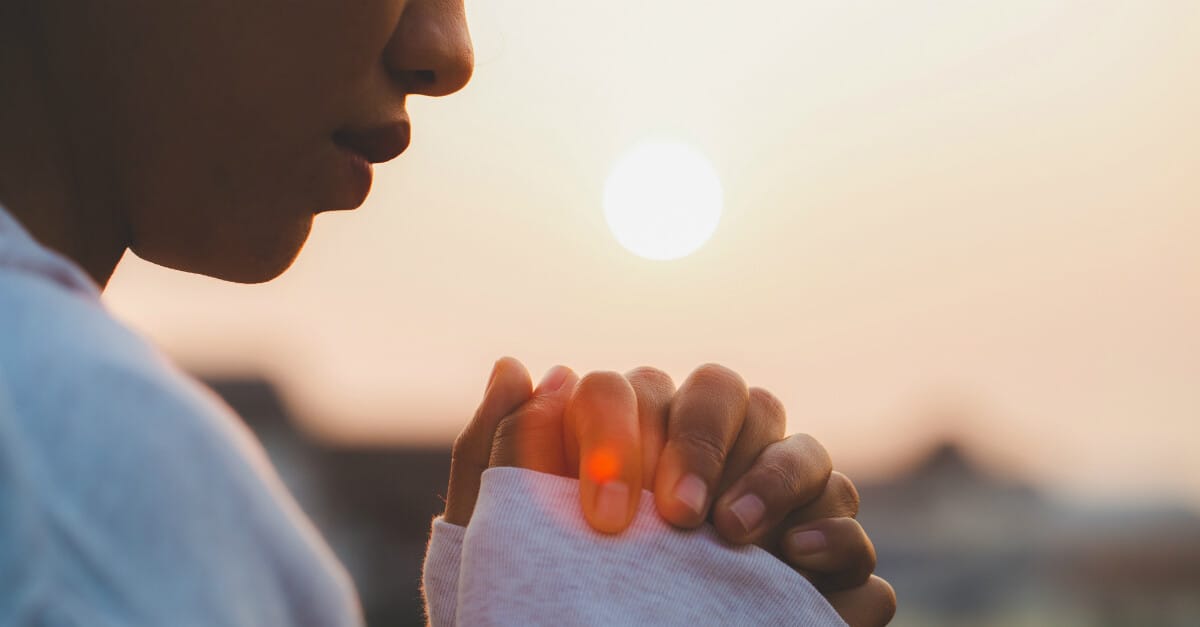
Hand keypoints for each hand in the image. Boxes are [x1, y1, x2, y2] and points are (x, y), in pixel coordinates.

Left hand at [443, 357, 895, 626]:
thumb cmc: (554, 598)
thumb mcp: (508, 538)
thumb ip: (500, 451)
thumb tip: (519, 367)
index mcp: (641, 439)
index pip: (639, 391)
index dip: (624, 434)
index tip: (605, 514)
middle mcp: (712, 459)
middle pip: (730, 394)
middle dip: (702, 441)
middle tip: (675, 515)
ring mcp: (776, 505)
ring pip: (804, 446)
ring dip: (774, 477)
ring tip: (734, 536)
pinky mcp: (825, 562)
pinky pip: (850, 525)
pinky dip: (835, 534)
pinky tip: (799, 561)